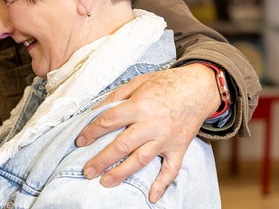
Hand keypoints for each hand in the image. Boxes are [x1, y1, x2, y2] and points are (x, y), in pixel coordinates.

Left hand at [75, 64, 219, 202]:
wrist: (199, 87)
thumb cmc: (165, 83)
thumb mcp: (138, 82)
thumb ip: (116, 96)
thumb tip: (96, 111)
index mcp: (139, 106)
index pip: (108, 121)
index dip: (91, 132)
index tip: (80, 141)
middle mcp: (151, 124)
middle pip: (122, 145)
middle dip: (102, 160)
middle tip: (87, 171)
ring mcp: (166, 138)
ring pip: (141, 159)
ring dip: (122, 173)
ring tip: (105, 182)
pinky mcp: (179, 147)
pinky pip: (171, 169)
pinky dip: (162, 184)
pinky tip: (152, 197)